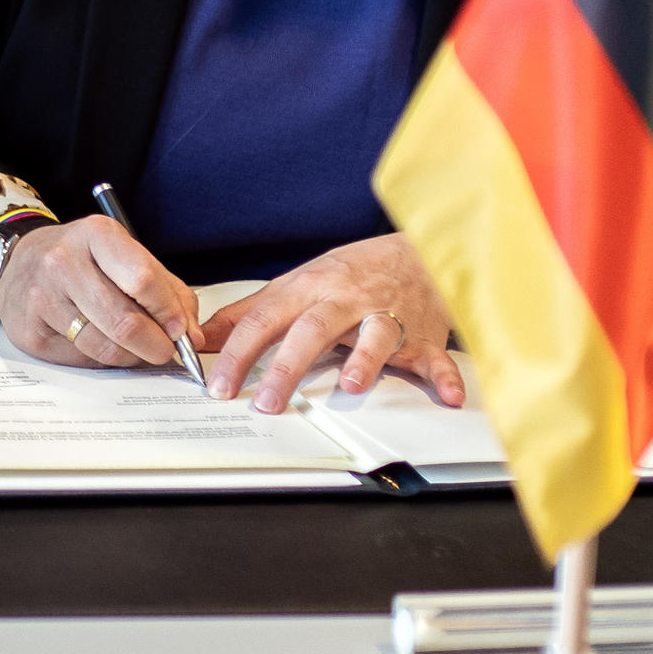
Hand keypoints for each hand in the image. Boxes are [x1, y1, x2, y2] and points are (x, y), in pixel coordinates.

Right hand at [0, 217, 197, 373]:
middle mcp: (63, 262)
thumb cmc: (82, 262)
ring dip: (131, 357)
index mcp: (95, 235)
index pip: (143, 280)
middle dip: (156, 344)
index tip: (183, 332)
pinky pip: (81, 359)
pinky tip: (104, 346)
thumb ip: (166, 290)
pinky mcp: (31, 332)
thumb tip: (191, 336)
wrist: (17, 265)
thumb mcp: (124, 256)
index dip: (170, 313)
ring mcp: (42, 298)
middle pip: (124, 320)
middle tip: (166, 351)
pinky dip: (102, 360)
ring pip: (104, 346)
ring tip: (138, 351)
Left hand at [198, 233, 464, 413]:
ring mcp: (387, 316)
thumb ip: (250, 313)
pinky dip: (445, 376)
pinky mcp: (423, 335)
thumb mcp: (295, 284)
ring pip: (376, 336)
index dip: (238, 352)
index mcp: (310, 288)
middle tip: (266, 401)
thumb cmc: (351, 273)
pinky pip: (436, 356)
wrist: (417, 252)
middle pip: (312, 330)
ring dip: (365, 360)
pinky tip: (448, 396)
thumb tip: (205, 338)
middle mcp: (346, 300)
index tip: (219, 384)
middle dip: (287, 366)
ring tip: (351, 385)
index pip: (265, 320)